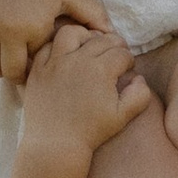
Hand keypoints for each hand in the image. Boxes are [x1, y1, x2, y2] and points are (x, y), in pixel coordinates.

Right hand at [0, 0, 110, 84]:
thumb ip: (90, 14)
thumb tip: (112, 34)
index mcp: (32, 27)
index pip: (36, 65)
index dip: (40, 69)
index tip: (44, 67)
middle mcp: (6, 31)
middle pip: (9, 72)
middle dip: (18, 75)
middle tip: (24, 71)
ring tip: (7, 64)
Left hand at [18, 20, 151, 158]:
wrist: (56, 144)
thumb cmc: (91, 132)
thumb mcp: (122, 116)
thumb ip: (139, 95)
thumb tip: (139, 77)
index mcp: (101, 70)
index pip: (122, 53)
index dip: (129, 60)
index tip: (128, 68)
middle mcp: (78, 60)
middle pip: (101, 39)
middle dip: (114, 45)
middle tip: (115, 55)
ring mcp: (55, 63)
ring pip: (72, 33)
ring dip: (85, 36)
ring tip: (89, 46)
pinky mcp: (38, 70)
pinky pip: (47, 47)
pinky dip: (58, 47)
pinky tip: (66, 56)